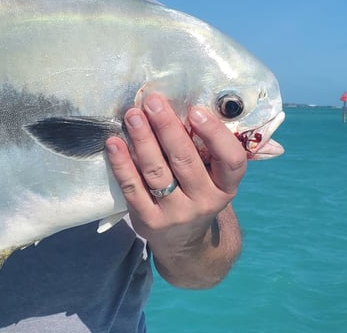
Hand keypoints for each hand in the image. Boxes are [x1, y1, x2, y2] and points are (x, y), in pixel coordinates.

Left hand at [105, 93, 246, 286]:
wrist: (185, 244)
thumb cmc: (200, 193)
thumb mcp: (217, 179)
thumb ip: (218, 150)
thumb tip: (223, 111)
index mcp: (226, 187)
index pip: (231, 161)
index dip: (215, 135)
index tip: (195, 111)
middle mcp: (204, 202)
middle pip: (185, 160)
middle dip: (167, 127)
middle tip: (152, 101)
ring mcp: (175, 214)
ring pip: (157, 172)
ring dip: (143, 140)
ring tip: (132, 115)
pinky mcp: (148, 221)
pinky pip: (133, 188)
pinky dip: (122, 164)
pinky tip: (114, 143)